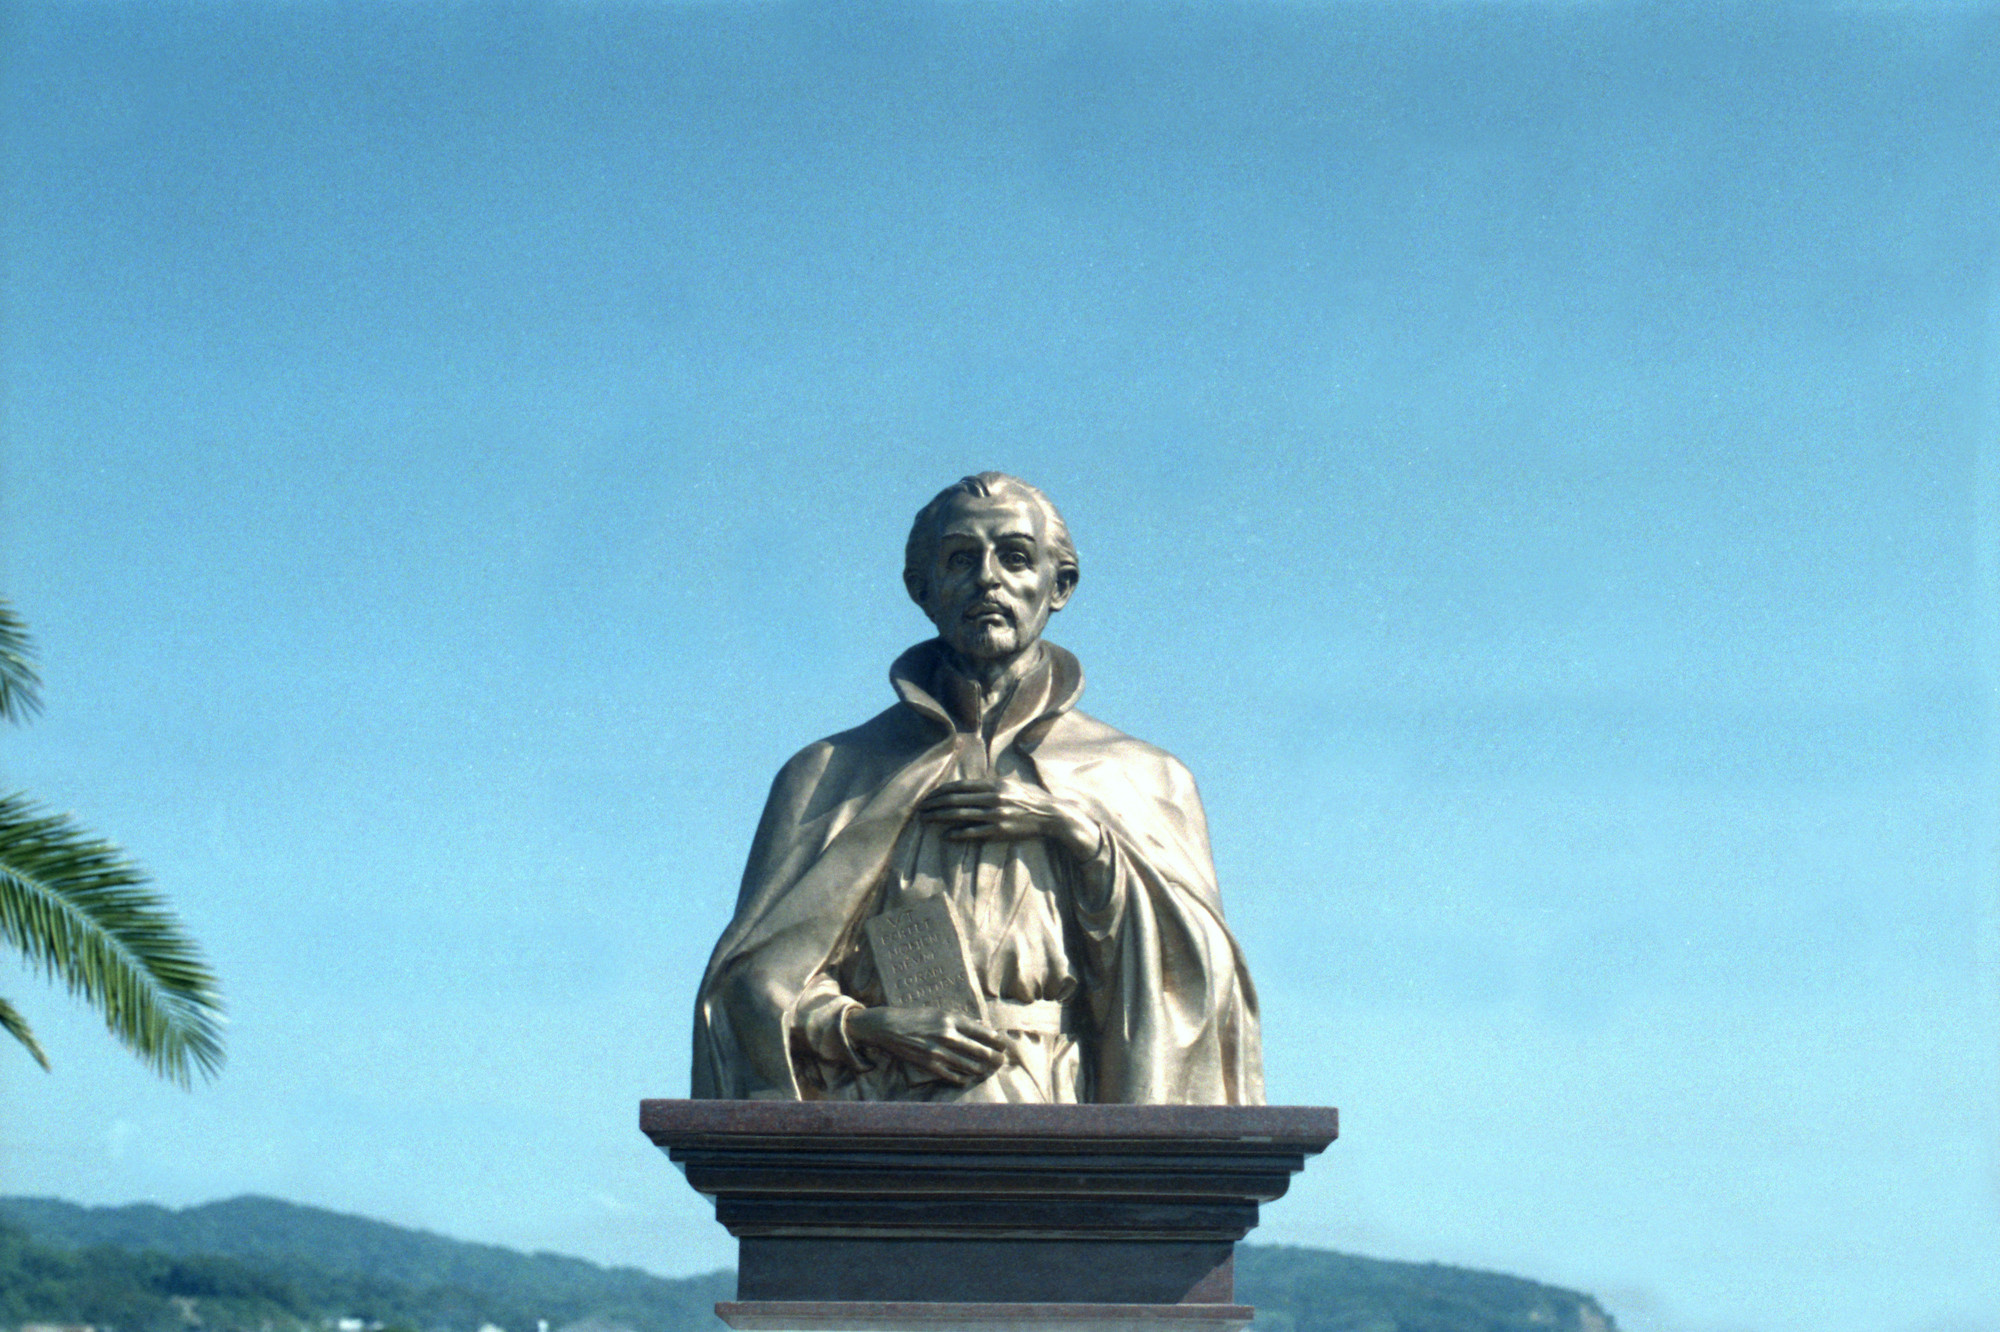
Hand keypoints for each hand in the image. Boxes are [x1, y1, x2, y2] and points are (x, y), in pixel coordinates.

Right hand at [846, 1005, 1010, 1084]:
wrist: (890, 1027)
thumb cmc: (917, 1017)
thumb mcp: (940, 1012)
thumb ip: (961, 1020)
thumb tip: (982, 1025)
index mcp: (952, 1020)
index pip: (982, 1032)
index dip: (996, 1040)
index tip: (1003, 1044)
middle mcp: (948, 1036)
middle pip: (979, 1051)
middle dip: (994, 1057)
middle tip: (1002, 1060)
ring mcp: (939, 1052)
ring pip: (968, 1065)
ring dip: (981, 1069)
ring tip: (989, 1070)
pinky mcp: (930, 1064)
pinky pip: (952, 1075)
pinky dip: (962, 1078)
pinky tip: (969, 1078)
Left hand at [918, 778, 1101, 860]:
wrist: (1052, 815)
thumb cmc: (1031, 799)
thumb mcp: (1011, 784)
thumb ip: (991, 785)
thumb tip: (970, 786)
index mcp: (994, 784)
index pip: (960, 786)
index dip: (941, 791)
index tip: (928, 796)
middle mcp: (993, 797)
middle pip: (955, 800)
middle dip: (934, 804)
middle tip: (920, 808)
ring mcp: (996, 815)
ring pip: (960, 815)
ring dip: (940, 817)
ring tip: (926, 819)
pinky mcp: (1000, 831)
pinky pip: (974, 832)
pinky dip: (958, 834)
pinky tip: (946, 835)